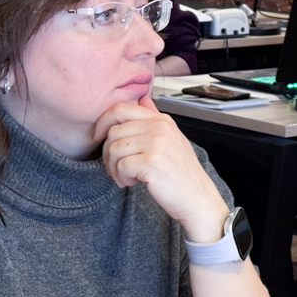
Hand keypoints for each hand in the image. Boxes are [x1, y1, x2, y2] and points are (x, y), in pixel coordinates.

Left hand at [95, 95, 228, 241]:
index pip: (121, 108)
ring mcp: (157, 144)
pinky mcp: (152, 162)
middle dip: (107, 152)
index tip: (99, 137)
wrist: (196, 197)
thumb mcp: (171, 139)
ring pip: (114, 149)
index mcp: (162, 120)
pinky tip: (133, 182)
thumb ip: (154, 118)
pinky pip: (120, 166)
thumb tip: (142, 99)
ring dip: (114, 168)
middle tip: (115, 167)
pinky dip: (121, 178)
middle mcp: (160, 128)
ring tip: (126, 177)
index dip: (103, 122)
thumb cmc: (182, 173)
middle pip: (113, 131)